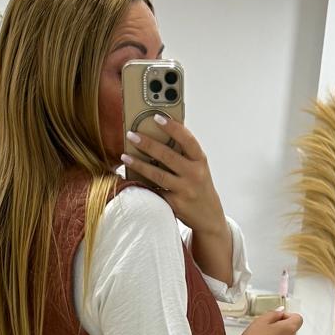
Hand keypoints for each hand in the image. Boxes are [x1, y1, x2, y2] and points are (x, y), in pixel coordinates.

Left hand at [121, 116, 226, 241]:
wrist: (209, 216)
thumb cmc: (200, 186)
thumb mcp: (199, 168)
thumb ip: (185, 154)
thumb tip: (160, 135)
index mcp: (201, 161)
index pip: (187, 140)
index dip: (172, 127)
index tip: (157, 117)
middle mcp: (194, 174)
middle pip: (167, 156)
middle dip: (147, 144)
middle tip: (132, 135)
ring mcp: (185, 190)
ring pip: (158, 174)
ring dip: (139, 164)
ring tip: (125, 156)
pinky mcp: (175, 204)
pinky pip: (155, 190)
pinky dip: (142, 183)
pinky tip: (130, 176)